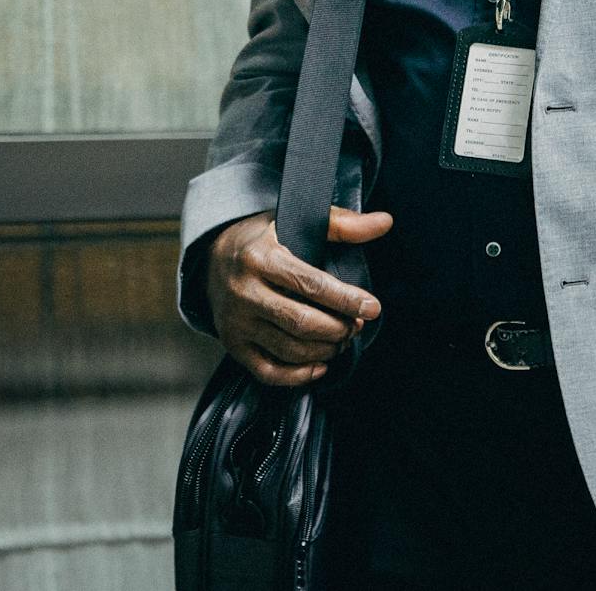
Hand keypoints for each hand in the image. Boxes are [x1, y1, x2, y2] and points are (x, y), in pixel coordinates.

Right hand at [204, 206, 392, 386]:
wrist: (210, 258)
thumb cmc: (261, 239)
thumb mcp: (294, 221)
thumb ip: (342, 224)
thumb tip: (385, 222)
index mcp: (261, 258)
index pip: (311, 284)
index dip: (346, 299)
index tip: (372, 307)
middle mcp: (244, 292)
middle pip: (301, 322)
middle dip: (338, 328)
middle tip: (356, 326)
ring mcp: (236, 322)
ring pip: (289, 349)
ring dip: (325, 350)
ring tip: (342, 340)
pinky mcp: (233, 344)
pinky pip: (268, 371)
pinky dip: (299, 375)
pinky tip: (320, 365)